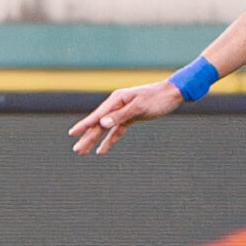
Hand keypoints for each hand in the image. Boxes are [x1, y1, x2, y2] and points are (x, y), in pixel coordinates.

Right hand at [69, 78, 184, 155]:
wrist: (173, 93)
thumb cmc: (157, 98)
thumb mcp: (140, 107)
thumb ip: (121, 115)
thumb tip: (102, 123)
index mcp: (116, 100)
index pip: (97, 115)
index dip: (84, 125)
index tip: (72, 133)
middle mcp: (116, 105)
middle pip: (98, 124)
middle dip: (87, 137)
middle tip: (76, 151)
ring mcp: (123, 112)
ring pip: (105, 129)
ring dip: (94, 140)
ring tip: (82, 152)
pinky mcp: (130, 117)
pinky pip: (117, 130)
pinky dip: (109, 140)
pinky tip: (101, 151)